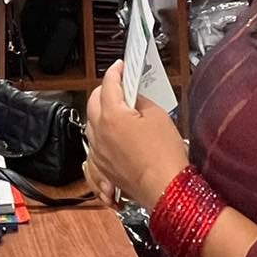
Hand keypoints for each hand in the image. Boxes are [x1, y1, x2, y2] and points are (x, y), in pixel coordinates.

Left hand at [85, 61, 190, 208]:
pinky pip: (93, 147)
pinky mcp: (102, 168)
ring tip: (118, 111)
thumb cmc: (164, 154)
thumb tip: (134, 97)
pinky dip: (99, 137)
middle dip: (105, 90)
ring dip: (101, 113)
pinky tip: (108, 137)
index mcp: (111, 116)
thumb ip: (141, 101)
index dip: (116, 72)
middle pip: (93, 102)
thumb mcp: (157, 116)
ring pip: (91, 124)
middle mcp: (98, 133)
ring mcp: (98, 152)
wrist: (165, 189)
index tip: (121, 66)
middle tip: (120, 86)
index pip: (109, 85)